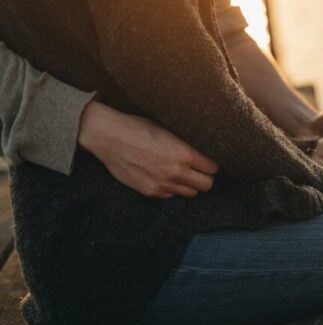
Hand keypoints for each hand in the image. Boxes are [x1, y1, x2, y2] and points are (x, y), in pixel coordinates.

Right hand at [78, 101, 218, 197]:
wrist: (108, 136)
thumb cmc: (138, 128)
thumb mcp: (168, 131)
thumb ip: (185, 145)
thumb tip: (201, 153)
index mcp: (184, 154)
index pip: (213, 168)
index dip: (211, 164)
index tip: (207, 161)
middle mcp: (176, 172)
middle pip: (207, 185)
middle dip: (205, 177)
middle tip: (198, 170)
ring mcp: (163, 184)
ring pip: (191, 193)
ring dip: (189, 185)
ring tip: (181, 174)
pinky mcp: (151, 192)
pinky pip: (171, 195)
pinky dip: (172, 189)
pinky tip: (164, 177)